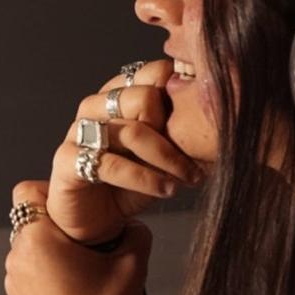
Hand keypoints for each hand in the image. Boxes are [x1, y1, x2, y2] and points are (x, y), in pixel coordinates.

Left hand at [4, 182, 151, 294]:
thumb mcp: (132, 269)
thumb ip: (136, 234)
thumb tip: (134, 223)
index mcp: (38, 239)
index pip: (28, 191)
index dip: (52, 190)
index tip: (78, 204)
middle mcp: (17, 257)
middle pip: (30, 219)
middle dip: (58, 221)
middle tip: (89, 233)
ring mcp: (13, 281)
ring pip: (30, 247)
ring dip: (53, 248)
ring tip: (85, 264)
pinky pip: (29, 272)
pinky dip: (48, 272)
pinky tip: (75, 287)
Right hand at [47, 59, 201, 244]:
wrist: (95, 222)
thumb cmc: (131, 185)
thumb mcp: (164, 157)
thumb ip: (184, 136)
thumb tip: (228, 122)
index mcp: (118, 96)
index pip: (153, 72)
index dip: (181, 92)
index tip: (202, 120)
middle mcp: (95, 107)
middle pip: (143, 96)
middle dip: (176, 130)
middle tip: (195, 155)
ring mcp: (78, 131)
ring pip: (131, 130)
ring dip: (167, 158)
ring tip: (188, 178)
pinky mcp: (67, 160)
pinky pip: (110, 163)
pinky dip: (145, 178)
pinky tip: (166, 190)